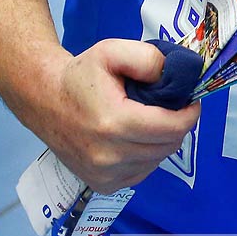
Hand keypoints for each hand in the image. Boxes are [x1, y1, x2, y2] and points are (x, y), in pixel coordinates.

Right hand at [26, 40, 200, 193]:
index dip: (190, 113)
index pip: (172, 128)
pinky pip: (143, 172)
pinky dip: (148, 155)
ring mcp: (104, 174)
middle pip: (169, 145)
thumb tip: (171, 75)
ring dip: (163, 140)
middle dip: (178, 125)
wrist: (45, 100)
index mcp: (114, 123)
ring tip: (150, 119)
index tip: (191, 100)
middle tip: (171, 106)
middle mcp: (109, 156)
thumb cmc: (80, 76)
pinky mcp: (102, 184)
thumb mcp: (112, 51)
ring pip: (158, 160)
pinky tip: (137, 138)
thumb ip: (148, 58)